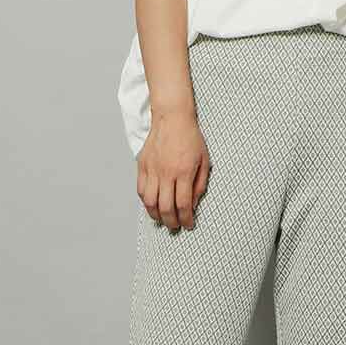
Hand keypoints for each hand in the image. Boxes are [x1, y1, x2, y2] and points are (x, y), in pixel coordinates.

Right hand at [137, 108, 209, 230]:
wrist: (172, 118)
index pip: (184, 204)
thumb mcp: (204, 161)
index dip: (186, 219)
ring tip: (162, 220)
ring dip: (156, 215)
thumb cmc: (190, 138)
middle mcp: (166, 173)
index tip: (188, 225)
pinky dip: (146, 201)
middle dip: (171, 222)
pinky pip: (141, 189)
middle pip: (166, 207)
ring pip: (150, 201)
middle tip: (175, 226)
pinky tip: (152, 205)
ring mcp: (152, 169)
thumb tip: (193, 203)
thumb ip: (199, 184)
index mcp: (184, 172)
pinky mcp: (142, 165)